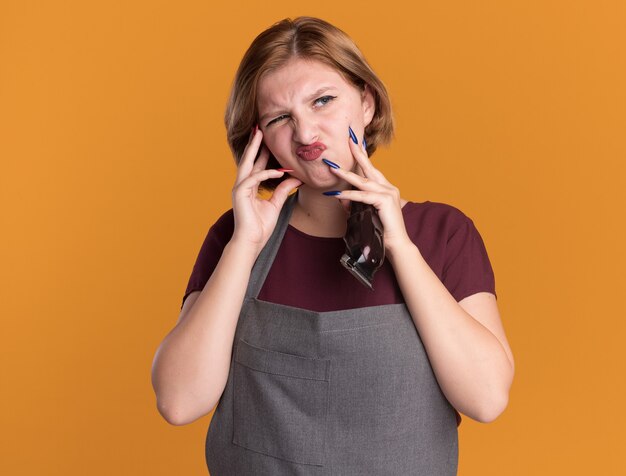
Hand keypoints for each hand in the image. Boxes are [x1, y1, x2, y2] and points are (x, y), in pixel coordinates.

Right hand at [231, 127, 301, 255]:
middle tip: (259, 128)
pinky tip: (278, 171)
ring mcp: (239, 188)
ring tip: (260, 136)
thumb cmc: (261, 226)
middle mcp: (243, 185)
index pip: (257, 165)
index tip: (268, 139)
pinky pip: (254, 178)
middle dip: (254, 144)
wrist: (251, 241)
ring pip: (247, 164)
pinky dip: (266, 173)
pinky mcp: (239, 193)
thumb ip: (283, 189)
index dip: (262, 152)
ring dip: (254, 149)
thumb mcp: (276, 204)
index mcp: (250, 187)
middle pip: (248, 160)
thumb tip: (295, 177)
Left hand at [324, 128, 411, 255]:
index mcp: (385, 188)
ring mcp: (388, 193)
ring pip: (363, 181)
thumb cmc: (381, 231)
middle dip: (358, 153)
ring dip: (346, 174)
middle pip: (369, 168)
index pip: (371, 169)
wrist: (396, 245)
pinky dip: (349, 196)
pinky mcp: (385, 202)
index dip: (362, 156)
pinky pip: (363, 196)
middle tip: (349, 138)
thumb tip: (339, 198)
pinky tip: (338, 195)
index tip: (354, 142)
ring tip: (333, 168)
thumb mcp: (364, 214)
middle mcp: (388, 187)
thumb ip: (353, 204)